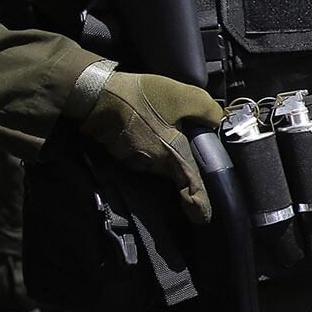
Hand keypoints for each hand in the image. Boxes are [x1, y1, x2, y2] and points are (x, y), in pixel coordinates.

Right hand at [76, 69, 221, 223]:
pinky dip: (144, 140)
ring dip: (160, 147)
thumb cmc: (142, 97)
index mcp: (171, 155)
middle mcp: (151, 163)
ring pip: (154, 159)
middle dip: (179, 161)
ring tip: (160, 123)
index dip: (198, 203)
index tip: (202, 218)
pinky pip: (138, 150)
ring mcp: (131, 159)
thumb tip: (217, 122)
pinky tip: (143, 122)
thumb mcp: (184, 96)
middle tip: (181, 138)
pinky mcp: (117, 151)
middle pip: (172, 169)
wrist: (94, 93)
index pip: (190, 185)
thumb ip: (206, 112)